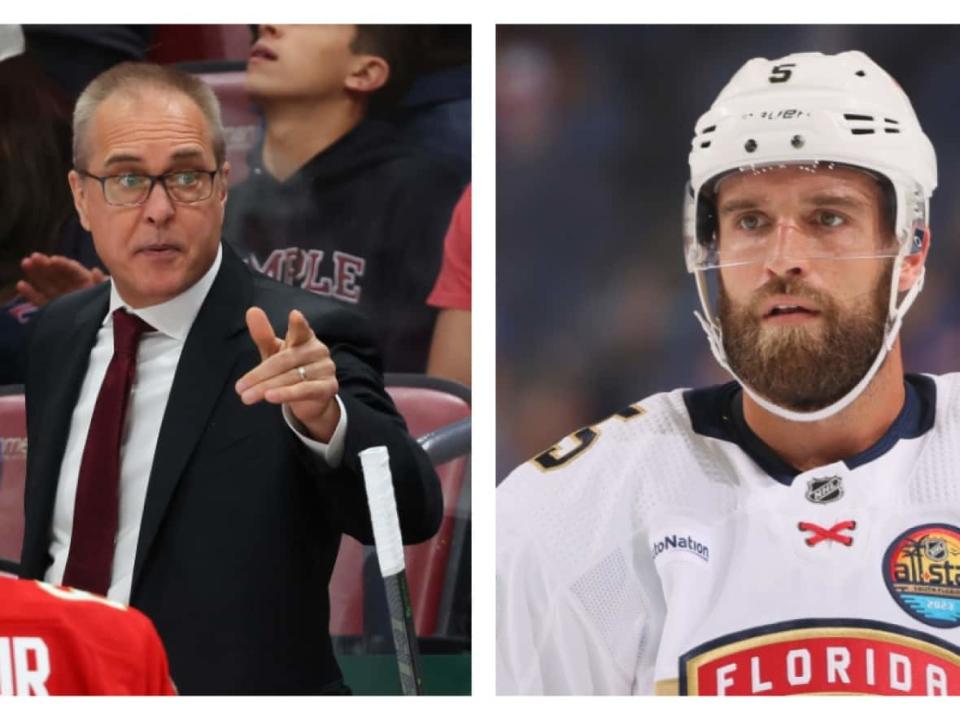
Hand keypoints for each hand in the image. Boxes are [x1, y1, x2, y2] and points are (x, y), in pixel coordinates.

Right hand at [17, 253, 107, 305]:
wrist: (107, 325)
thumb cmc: (109, 304)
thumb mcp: (108, 292)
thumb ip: (101, 282)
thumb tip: (95, 270)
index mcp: (86, 281)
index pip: (73, 270)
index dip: (63, 264)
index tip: (53, 260)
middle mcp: (72, 287)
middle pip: (57, 274)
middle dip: (45, 264)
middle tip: (34, 256)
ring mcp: (62, 297)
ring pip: (47, 284)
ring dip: (36, 273)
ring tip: (25, 263)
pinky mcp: (55, 308)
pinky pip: (42, 301)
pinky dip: (31, 293)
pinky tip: (21, 285)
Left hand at [235, 306, 339, 441]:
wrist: (311, 398)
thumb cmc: (290, 370)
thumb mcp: (274, 353)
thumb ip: (263, 335)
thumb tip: (252, 310)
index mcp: (305, 337)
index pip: (301, 330)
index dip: (298, 324)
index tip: (294, 315)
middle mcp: (318, 350)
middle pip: (284, 361)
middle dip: (260, 375)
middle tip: (239, 388)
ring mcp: (325, 369)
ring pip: (291, 377)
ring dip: (267, 387)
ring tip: (247, 397)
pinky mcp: (329, 387)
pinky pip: (304, 390)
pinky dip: (286, 394)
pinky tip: (270, 397)